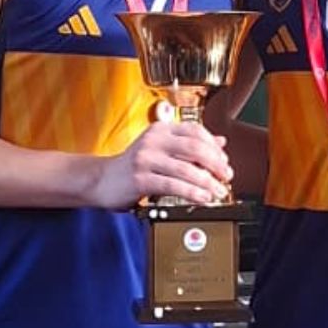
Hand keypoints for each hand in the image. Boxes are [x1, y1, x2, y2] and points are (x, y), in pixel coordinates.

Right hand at [93, 120, 232, 209]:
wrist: (101, 180)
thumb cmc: (133, 166)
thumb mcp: (161, 149)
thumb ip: (188, 144)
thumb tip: (220, 141)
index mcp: (161, 129)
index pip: (195, 131)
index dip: (215, 146)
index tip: (225, 162)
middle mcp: (153, 140)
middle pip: (195, 147)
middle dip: (216, 164)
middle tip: (226, 177)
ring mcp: (145, 158)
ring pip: (186, 168)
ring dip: (207, 182)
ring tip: (217, 192)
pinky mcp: (140, 178)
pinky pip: (173, 185)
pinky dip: (192, 192)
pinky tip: (201, 198)